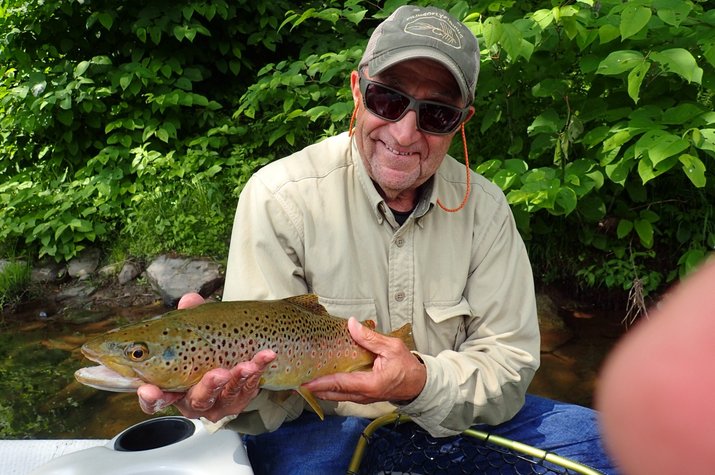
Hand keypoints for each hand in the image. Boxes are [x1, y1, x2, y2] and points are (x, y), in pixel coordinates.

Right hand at [136, 293, 276, 421]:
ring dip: (237, 378)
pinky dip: (258, 370)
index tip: (148, 389)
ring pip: (226, 395)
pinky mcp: (240, 398)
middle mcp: (193, 399)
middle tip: (218, 373)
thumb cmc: (203, 347)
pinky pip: (250, 387)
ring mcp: (218, 402)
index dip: (149, 396)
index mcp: (171, 388)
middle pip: (195, 400)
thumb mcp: (193, 331)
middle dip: (207, 387)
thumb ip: (189, 316)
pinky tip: (265, 356)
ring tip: (246, 365)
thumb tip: (189, 300)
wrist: (235, 354)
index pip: (155, 399)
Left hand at [302, 317, 425, 403]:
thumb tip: (351, 325)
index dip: (321, 382)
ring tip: (305, 377)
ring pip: (336, 396)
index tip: (305, 381)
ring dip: (321, 389)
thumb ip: (370, 338)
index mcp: (370, 384)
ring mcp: (362, 398)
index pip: (340, 383)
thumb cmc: (407, 366)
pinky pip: (342, 394)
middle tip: (297, 378)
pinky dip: (330, 388)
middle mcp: (363, 395)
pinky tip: (322, 379)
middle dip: (314, 388)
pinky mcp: (362, 396)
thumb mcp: (392, 347)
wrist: (419, 385)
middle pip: (333, 394)